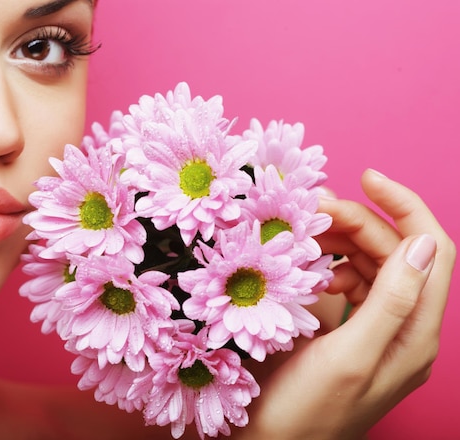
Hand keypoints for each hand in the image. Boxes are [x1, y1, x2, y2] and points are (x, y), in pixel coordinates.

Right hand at [234, 169, 455, 439]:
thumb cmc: (305, 411)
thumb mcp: (349, 357)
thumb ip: (392, 301)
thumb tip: (422, 242)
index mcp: (416, 334)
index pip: (433, 250)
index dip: (405, 206)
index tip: (365, 177)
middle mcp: (405, 330)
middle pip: (398, 254)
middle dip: (360, 222)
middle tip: (312, 210)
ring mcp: (379, 332)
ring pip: (374, 266)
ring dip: (344, 243)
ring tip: (305, 238)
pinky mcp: (353, 334)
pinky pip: (354, 285)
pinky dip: (333, 266)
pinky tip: (311, 271)